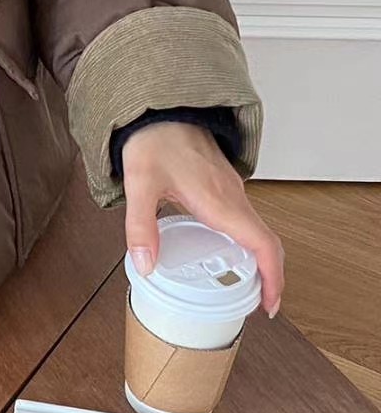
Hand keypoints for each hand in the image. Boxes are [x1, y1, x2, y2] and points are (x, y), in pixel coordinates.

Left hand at [122, 122, 284, 317]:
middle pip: (267, 242)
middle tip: (261, 303)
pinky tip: (227, 252)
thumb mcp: (140, 185)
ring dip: (260, 260)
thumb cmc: (153, 140)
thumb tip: (145, 265)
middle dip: (270, 276)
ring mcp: (231, 189)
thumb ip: (141, 227)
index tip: (270, 304)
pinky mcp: (223, 184)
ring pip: (258, 230)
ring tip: (248, 286)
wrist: (159, 108)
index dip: (273, 278)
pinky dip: (247, 242)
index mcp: (220, 200)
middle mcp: (233, 196)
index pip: (263, 244)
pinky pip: (245, 218)